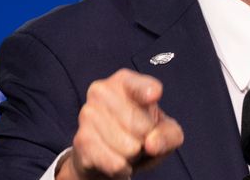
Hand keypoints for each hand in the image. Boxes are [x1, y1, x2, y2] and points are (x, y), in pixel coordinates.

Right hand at [56, 69, 184, 179]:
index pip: (139, 85)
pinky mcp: (81, 140)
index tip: (154, 95)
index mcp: (126, 81)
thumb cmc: (143, 134)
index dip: (148, 92)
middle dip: (146, 140)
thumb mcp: (166, 132)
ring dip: (133, 155)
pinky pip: (115, 162)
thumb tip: (152, 143)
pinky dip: (122, 168)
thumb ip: (168, 135)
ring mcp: (88, 114)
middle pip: (141, 126)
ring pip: (128, 147)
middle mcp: (102, 91)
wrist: (108, 156)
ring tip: (126, 147)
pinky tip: (119, 162)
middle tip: (138, 137)